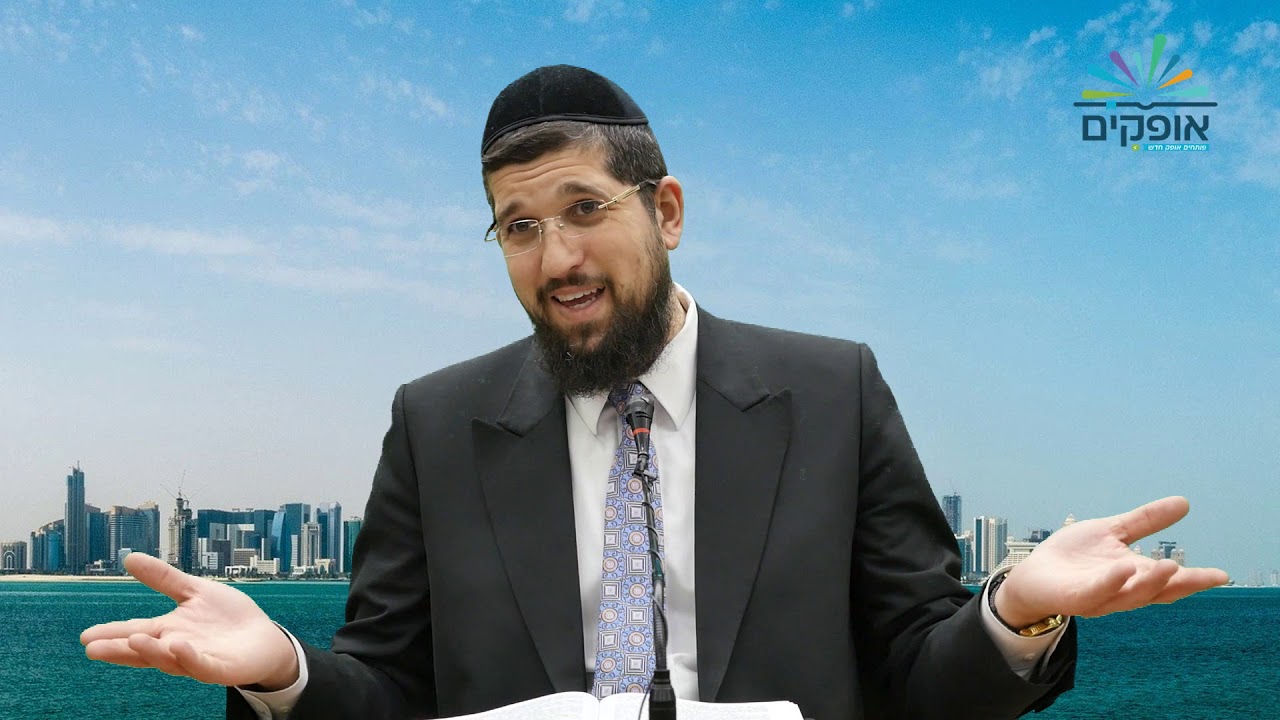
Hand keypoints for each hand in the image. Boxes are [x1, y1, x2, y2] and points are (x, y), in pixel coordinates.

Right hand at [80, 553, 299, 689]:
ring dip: (151, 651)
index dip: (112, 634)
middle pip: (144, 651)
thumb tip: (129, 557)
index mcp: (169, 630)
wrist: (265, 638)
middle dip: (119, 650)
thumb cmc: (228, 618)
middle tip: (93, 648)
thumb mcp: (194, 591)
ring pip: (169, 660)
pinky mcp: (220, 668)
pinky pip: (202, 665)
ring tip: (132, 640)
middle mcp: (178, 648)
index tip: (86, 637)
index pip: (136, 632)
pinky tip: (178, 646)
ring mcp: (198, 660)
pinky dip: (189, 657)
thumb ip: (164, 578)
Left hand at [994, 496, 1228, 627]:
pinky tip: (1122, 568)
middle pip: (1156, 592)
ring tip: (1169, 566)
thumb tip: (1184, 502)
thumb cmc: (1074, 556)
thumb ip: (1145, 521)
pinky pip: (1095, 592)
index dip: (1194, 580)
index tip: (1221, 576)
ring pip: (1131, 596)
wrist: (1033, 574)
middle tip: (1206, 577)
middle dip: (1180, 585)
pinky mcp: (1075, 598)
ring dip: (1150, 583)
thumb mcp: (1112, 531)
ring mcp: (1099, 597)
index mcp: (1133, 576)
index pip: (1169, 581)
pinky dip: (1110, 582)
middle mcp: (1121, 590)